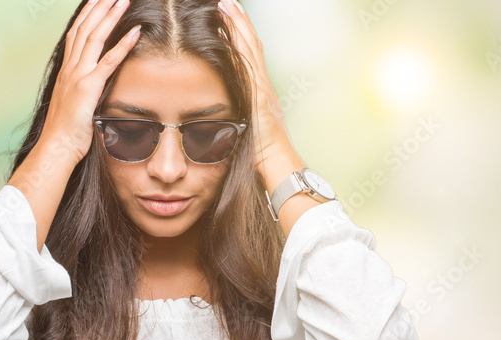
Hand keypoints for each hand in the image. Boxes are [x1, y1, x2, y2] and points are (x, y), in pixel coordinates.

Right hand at [40, 0, 139, 163]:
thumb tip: (93, 87)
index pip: (76, 34)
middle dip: (99, 7)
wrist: (56, 148)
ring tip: (123, 0)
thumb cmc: (67, 132)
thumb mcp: (75, 104)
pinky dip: (122, 46)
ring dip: (110, 17)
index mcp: (67, 71)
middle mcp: (70, 69)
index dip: (87, 15)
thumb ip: (83, 90)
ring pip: (94, 38)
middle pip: (85, 29)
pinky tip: (135, 32)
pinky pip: (108, 62)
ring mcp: (78, 76)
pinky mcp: (88, 88)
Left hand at [216, 0, 302, 182]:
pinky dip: (238, 41)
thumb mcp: (247, 132)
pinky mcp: (257, 91)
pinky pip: (246, 60)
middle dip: (240, 22)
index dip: (242, 36)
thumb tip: (224, 119)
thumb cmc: (260, 155)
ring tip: (227, 4)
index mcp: (261, 93)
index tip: (232, 18)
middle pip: (251, 45)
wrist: (276, 162)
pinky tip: (228, 26)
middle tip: (229, 2)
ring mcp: (262, 86)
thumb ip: (239, 120)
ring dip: (238, 24)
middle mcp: (263, 85)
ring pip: (250, 47)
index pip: (251, 58)